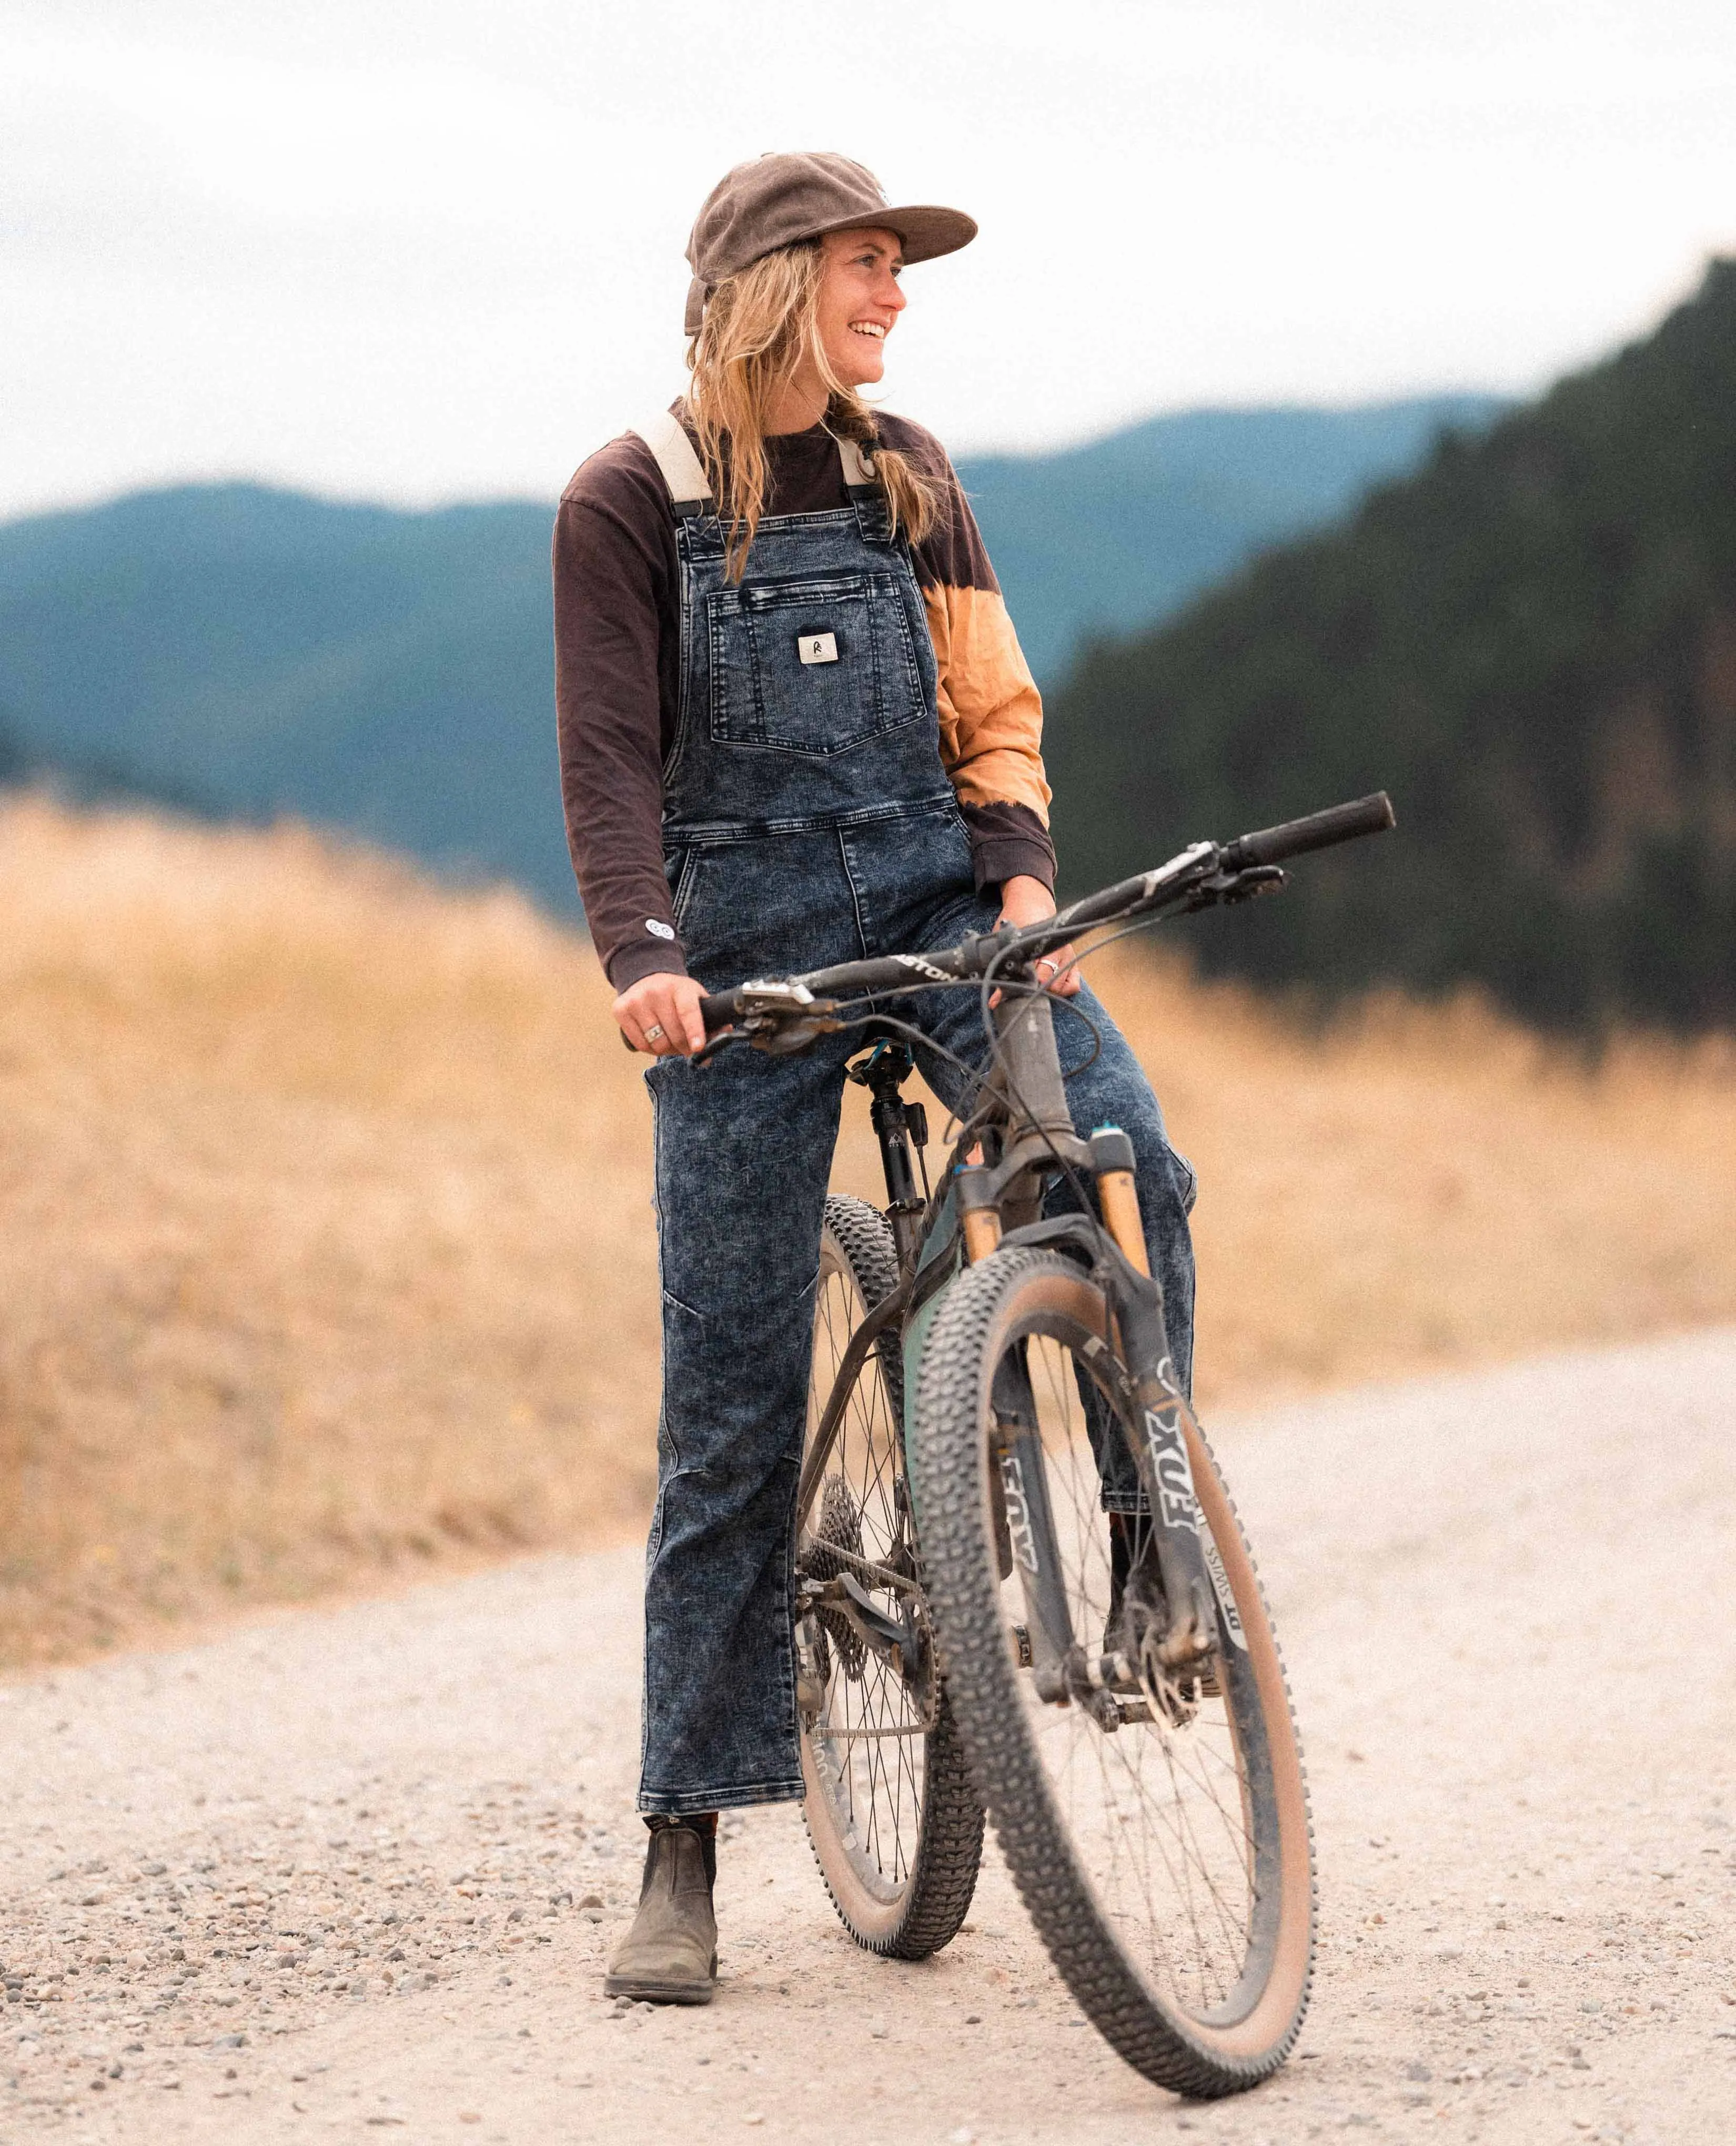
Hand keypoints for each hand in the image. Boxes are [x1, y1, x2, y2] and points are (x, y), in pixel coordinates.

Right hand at [613, 970, 709, 1055]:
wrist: (645, 975)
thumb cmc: (675, 992)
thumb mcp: (695, 997)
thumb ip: (710, 1019)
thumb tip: (719, 1042)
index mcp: (680, 988)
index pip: (688, 1011)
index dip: (695, 1032)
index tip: (699, 1047)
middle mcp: (656, 992)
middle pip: (674, 1034)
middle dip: (684, 1047)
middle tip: (688, 1048)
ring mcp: (636, 1001)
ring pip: (656, 1043)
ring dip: (667, 1049)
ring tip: (670, 1041)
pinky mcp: (621, 1010)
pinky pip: (639, 1044)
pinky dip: (650, 1048)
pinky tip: (654, 1038)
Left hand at [996, 874, 1079, 996]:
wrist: (1032, 905)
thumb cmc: (1018, 922)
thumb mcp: (1005, 943)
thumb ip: (1001, 971)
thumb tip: (994, 1000)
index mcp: (1043, 945)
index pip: (1041, 977)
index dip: (1028, 988)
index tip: (1015, 992)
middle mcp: (1059, 952)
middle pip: (1053, 985)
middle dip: (1037, 991)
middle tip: (1023, 989)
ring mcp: (1068, 957)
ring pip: (1064, 988)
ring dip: (1050, 992)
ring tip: (1036, 986)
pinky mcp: (1073, 962)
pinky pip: (1074, 985)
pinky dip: (1063, 990)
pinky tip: (1050, 987)